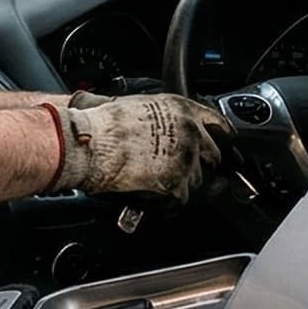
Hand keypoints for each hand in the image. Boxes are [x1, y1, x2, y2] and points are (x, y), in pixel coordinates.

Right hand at [52, 94, 230, 200]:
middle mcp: (191, 132)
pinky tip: (152, 194)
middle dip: (201, 165)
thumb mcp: (138, 106)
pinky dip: (168, 201)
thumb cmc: (100, 124)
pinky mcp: (176, 184)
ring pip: (198, 181)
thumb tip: (168, 128)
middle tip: (180, 170)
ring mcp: (186, 160)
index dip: (220, 139)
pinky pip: (181, 200)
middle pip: (214, 156)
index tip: (220, 148)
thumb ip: (164, 118)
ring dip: (182, 184)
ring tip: (156, 182)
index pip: (220, 125)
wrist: (87, 143)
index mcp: (183, 109)